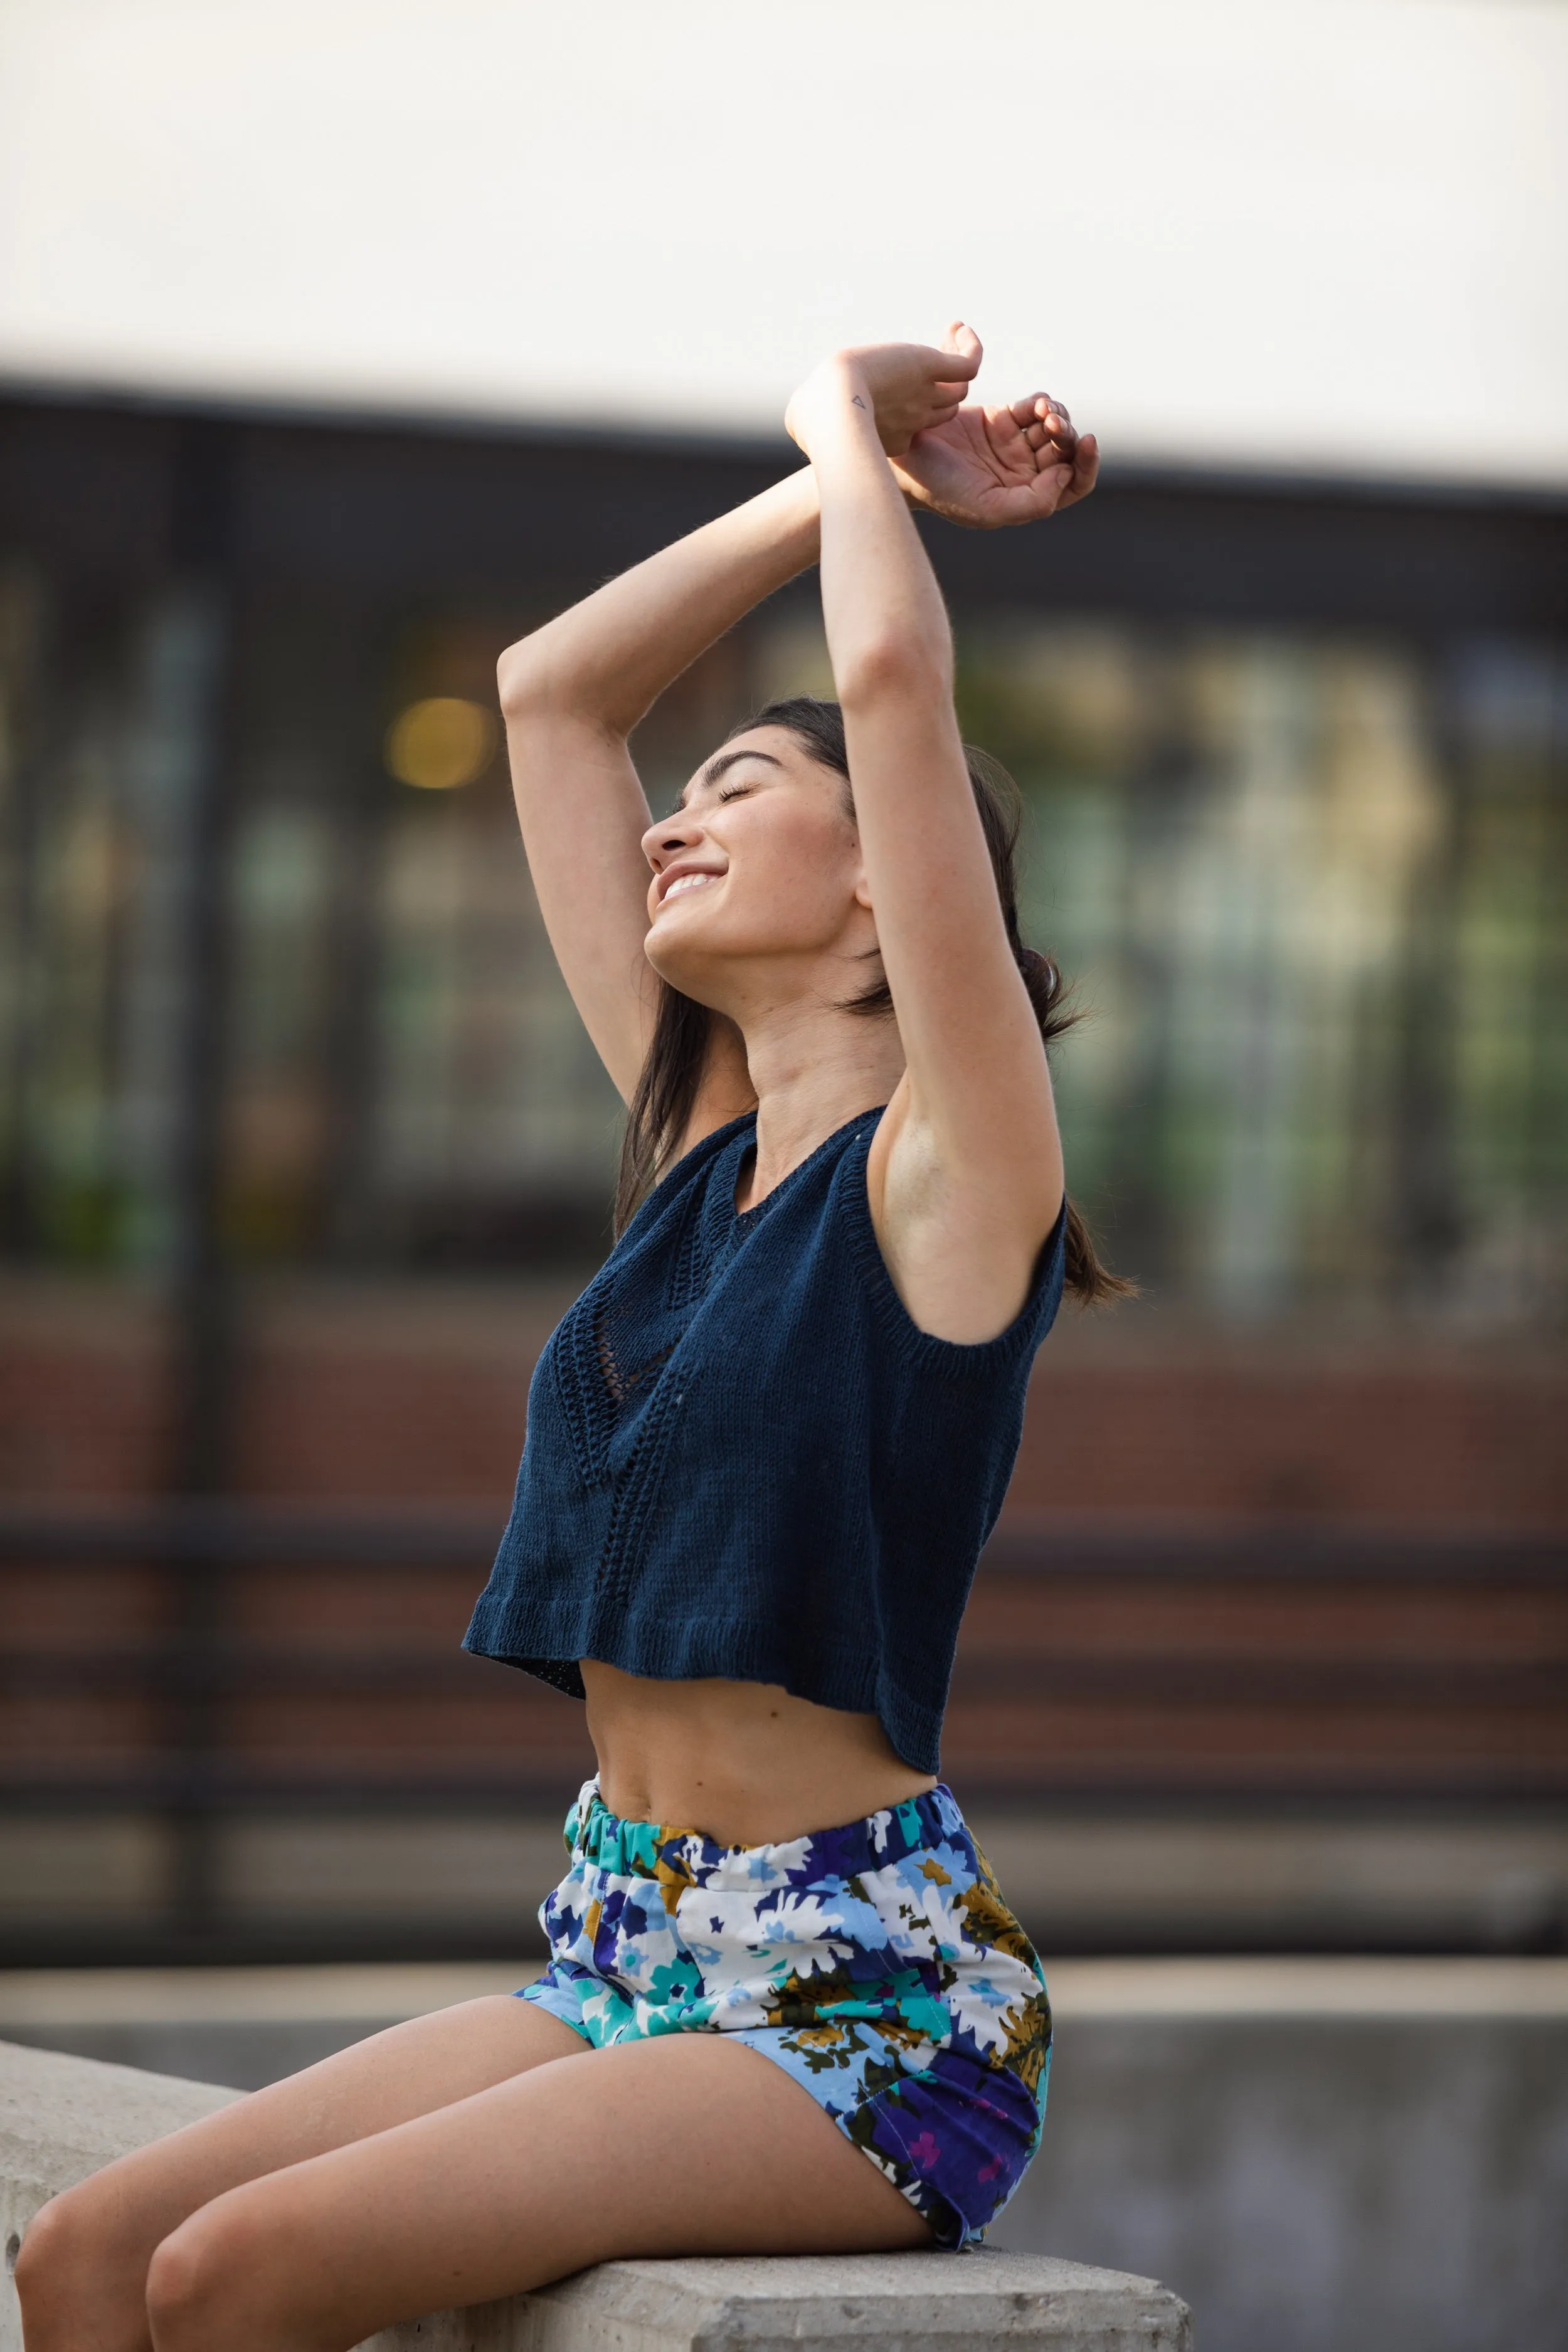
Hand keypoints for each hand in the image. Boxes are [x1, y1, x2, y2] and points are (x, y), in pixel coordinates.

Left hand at [785, 331, 981, 460]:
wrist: (832, 404)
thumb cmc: (813, 417)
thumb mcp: (805, 418)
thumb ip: (810, 417)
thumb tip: (803, 412)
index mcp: (892, 438)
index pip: (917, 426)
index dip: (912, 409)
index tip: (898, 387)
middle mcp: (913, 420)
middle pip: (944, 409)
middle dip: (940, 390)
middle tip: (932, 360)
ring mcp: (924, 395)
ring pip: (958, 389)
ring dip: (957, 364)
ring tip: (952, 335)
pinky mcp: (929, 368)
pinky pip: (968, 364)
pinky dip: (971, 348)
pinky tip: (959, 328)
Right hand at [890, 323, 1097, 528]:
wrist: (904, 458)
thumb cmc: (942, 490)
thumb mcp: (988, 508)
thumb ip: (1032, 503)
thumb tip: (1064, 476)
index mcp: (1026, 498)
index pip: (1072, 484)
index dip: (1086, 465)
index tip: (1086, 442)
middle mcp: (1024, 473)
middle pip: (1066, 451)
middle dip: (1067, 435)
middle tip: (1051, 423)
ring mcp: (1013, 445)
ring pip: (1053, 426)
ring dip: (1056, 416)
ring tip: (1042, 412)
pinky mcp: (1000, 419)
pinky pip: (1034, 407)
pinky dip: (1041, 403)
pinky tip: (1034, 405)